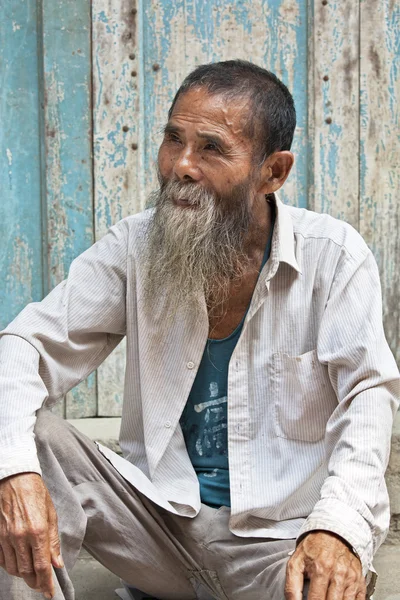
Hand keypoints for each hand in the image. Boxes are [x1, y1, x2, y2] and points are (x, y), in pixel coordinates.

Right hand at [0, 472, 63, 598]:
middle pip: (26, 571)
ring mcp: (6, 537)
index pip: (42, 565)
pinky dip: (10, 566)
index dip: (46, 583)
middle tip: (42, 584)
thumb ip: (53, 541)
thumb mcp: (51, 514)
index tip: (49, 593)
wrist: (15, 479)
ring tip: (31, 573)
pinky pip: (2, 560)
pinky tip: (18, 562)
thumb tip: (57, 562)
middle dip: (35, 581)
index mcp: (38, 530)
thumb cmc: (35, 493)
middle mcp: (21, 537)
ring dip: (23, 574)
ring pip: (13, 568)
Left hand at [284, 531, 365, 599]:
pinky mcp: (360, 581)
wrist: (334, 531)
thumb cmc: (314, 547)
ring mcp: (351, 579)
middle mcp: (338, 574)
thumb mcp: (296, 561)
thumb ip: (292, 585)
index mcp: (321, 569)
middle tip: (318, 598)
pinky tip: (340, 598)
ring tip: (327, 598)